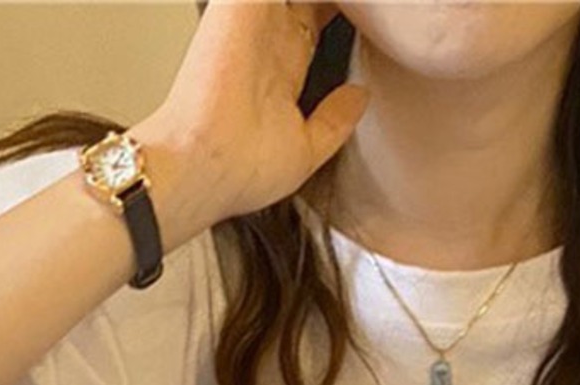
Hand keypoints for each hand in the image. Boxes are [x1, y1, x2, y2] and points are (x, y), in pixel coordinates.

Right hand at [149, 0, 369, 225]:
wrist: (204, 165)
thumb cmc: (238, 171)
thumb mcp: (305, 152)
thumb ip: (334, 121)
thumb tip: (360, 97)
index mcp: (282, 67)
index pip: (319, 20)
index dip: (350, 11)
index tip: (375, 12)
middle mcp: (268, 39)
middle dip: (346, 0)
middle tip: (373, 3)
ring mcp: (254, 15)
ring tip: (363, 0)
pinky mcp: (240, 4)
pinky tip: (349, 1)